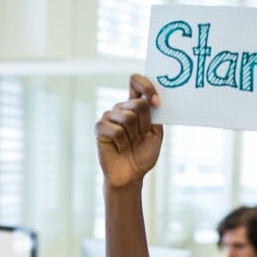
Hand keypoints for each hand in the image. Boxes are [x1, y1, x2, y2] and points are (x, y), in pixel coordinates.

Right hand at [95, 74, 163, 188]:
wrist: (131, 174)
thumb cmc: (143, 154)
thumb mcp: (155, 133)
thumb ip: (155, 115)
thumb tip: (153, 100)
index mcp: (135, 105)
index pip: (136, 81)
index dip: (147, 86)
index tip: (157, 102)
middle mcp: (121, 107)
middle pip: (138, 104)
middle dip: (145, 125)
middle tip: (140, 137)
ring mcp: (109, 116)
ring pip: (128, 118)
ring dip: (133, 137)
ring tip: (129, 144)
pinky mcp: (100, 127)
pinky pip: (116, 131)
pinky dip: (122, 143)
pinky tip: (119, 148)